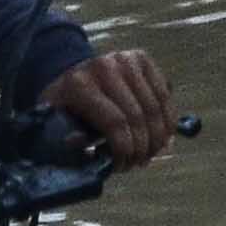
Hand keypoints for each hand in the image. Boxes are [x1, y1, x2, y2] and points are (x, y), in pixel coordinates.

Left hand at [43, 49, 177, 168]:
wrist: (73, 75)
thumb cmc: (67, 108)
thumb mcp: (58, 125)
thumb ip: (71, 143)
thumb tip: (95, 158)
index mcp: (80, 84)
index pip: (115, 123)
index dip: (124, 150)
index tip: (122, 167)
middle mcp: (105, 66)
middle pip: (138, 116)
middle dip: (142, 147)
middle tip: (137, 164)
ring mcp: (126, 59)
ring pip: (155, 107)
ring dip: (157, 138)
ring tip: (149, 155)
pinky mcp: (142, 58)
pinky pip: (164, 96)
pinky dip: (167, 121)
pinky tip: (161, 139)